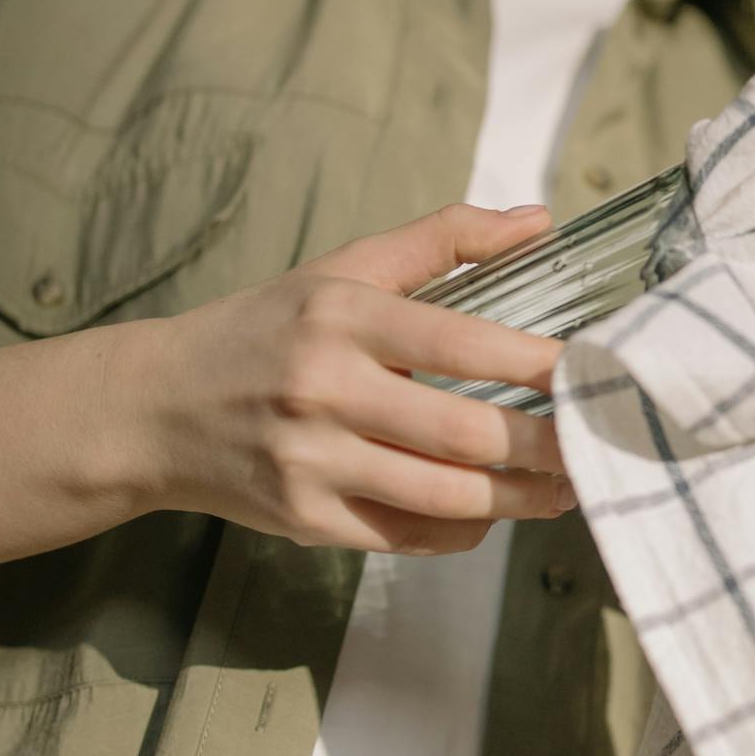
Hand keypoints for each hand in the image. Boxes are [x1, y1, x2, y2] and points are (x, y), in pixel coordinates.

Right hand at [119, 203, 571, 554]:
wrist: (156, 408)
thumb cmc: (268, 331)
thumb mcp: (343, 268)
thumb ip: (443, 240)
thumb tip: (540, 220)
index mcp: (341, 316)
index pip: (463, 343)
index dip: (540, 366)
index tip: (595, 375)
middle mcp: (324, 389)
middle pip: (465, 433)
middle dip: (546, 446)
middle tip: (598, 443)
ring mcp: (312, 462)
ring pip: (447, 496)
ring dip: (522, 499)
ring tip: (567, 487)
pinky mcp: (306, 520)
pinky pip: (410, 535)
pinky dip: (466, 529)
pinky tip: (497, 511)